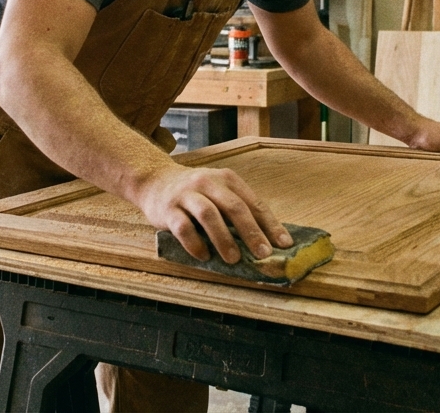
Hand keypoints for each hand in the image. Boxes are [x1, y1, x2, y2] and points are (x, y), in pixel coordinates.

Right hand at [133, 165, 292, 263]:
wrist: (155, 181)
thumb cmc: (195, 192)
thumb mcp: (219, 192)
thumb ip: (239, 210)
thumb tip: (267, 240)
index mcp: (227, 179)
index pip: (253, 203)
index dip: (270, 224)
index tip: (284, 244)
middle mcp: (208, 183)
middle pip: (234, 207)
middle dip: (251, 232)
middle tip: (263, 254)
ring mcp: (186, 195)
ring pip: (208, 215)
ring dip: (223, 239)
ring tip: (234, 259)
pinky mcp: (168, 209)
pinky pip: (183, 227)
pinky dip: (195, 243)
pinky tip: (204, 256)